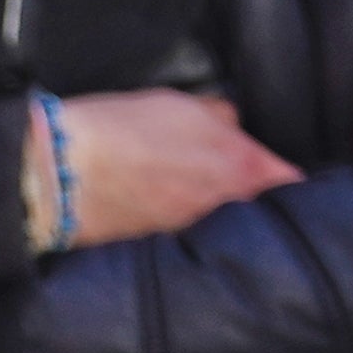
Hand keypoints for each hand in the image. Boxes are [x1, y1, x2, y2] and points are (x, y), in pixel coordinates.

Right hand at [53, 87, 295, 247]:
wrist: (61, 172)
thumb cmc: (124, 129)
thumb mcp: (182, 103)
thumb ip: (221, 117)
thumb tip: (231, 127)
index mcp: (240, 168)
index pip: (291, 184)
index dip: (291, 179)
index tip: (283, 174)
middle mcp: (224, 209)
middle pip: (259, 210)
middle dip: (256, 198)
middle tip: (239, 181)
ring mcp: (192, 234)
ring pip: (222, 224)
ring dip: (215, 212)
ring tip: (189, 191)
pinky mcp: (160, 249)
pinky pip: (185, 233)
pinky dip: (180, 223)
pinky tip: (159, 206)